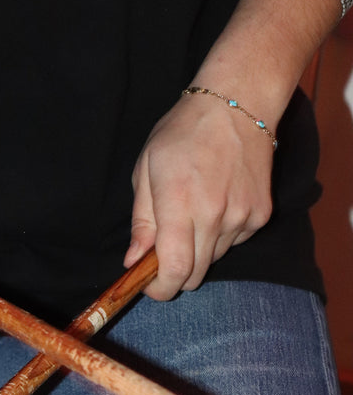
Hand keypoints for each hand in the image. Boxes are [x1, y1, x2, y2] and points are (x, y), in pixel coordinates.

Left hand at [123, 90, 273, 299]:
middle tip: (160, 252)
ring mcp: (242, 217)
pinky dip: (219, 235)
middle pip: (195, 273)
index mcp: (179, 201)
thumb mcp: (145, 168)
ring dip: (197, 251)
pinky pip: (234, 242)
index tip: (147, 286)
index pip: (174, 268)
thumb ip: (141, 220)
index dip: (159, 287)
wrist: (235, 107)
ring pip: (214, 259)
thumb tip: (133, 260)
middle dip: (174, 273)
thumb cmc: (180, 133)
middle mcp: (214, 214)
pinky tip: (214, 202)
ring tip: (189, 211)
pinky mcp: (261, 215)